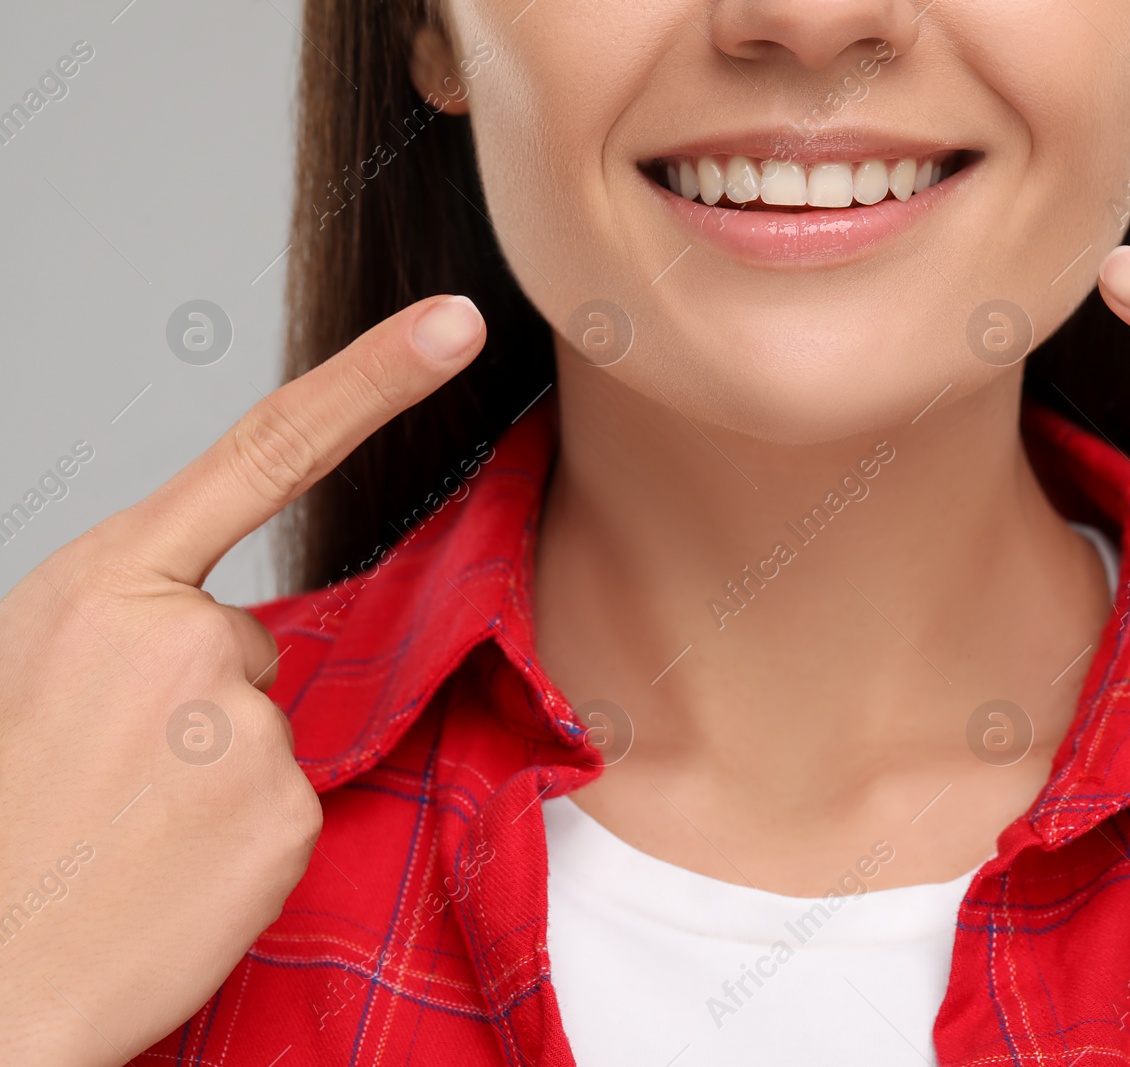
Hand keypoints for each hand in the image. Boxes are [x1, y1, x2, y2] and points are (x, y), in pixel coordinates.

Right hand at [0, 295, 484, 1064]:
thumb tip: (216, 635)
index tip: (455, 321)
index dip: (374, 377)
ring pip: (269, 726)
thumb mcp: (30, 670)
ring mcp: (244, 727)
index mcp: (107, 585)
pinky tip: (167, 869)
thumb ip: (132, 620)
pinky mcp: (287, 812)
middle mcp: (187, 639)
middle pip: (253, 642)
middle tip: (109, 772)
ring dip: (214, 770)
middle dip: (200, 699)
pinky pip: (289, 800)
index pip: (267, 451)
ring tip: (124, 826)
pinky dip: (240, 833)